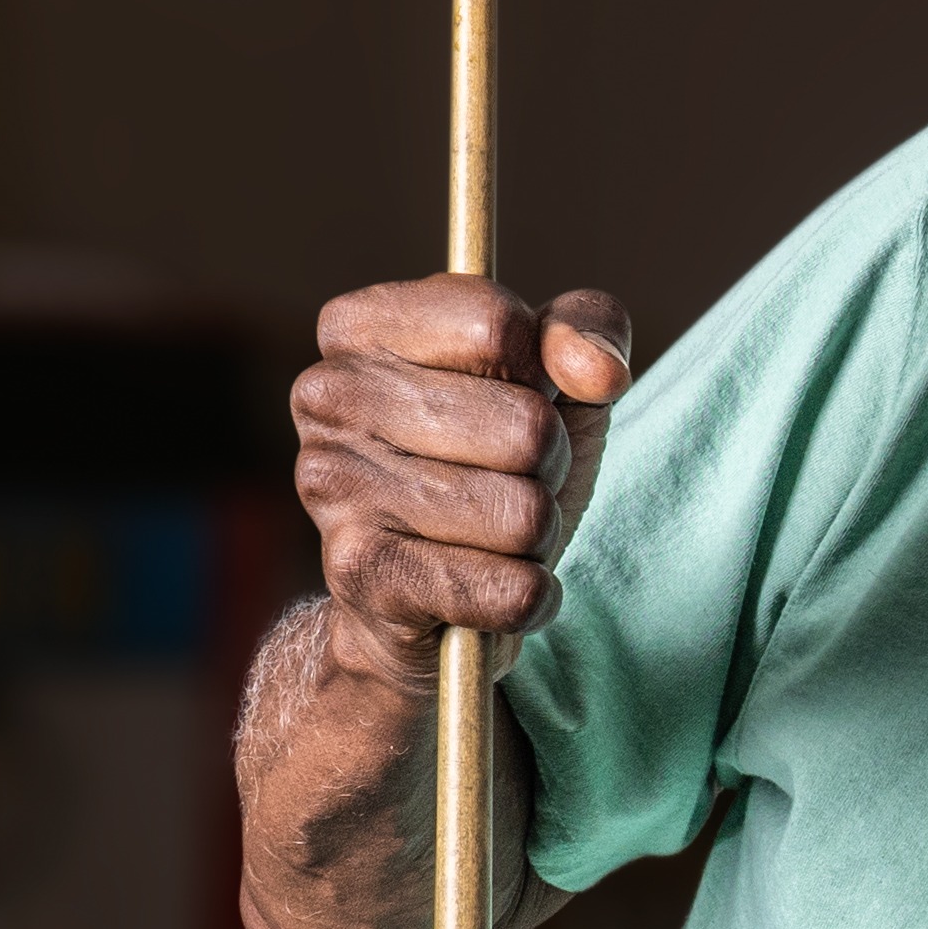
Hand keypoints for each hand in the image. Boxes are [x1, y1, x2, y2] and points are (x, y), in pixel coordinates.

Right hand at [287, 278, 629, 679]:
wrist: (422, 605)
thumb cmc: (489, 468)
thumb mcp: (548, 381)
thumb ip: (586, 329)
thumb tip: (600, 370)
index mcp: (359, 327)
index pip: (498, 323)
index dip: (544, 372)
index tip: (517, 394)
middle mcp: (327, 396)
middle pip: (525, 425)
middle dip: (548, 464)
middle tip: (509, 479)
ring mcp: (334, 484)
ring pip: (523, 513)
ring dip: (537, 534)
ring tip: (492, 535)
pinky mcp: (358, 572)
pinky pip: (511, 588)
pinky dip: (529, 597)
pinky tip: (492, 589)